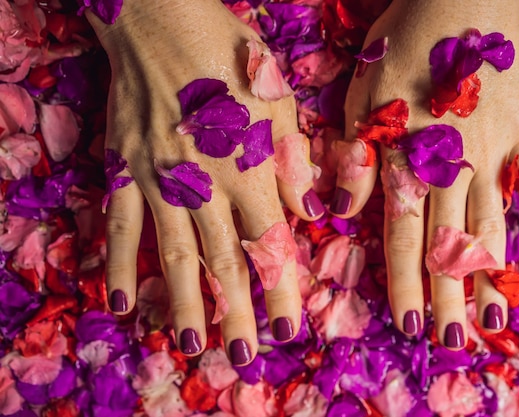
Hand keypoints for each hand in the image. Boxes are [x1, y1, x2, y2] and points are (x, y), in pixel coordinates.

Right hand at [88, 0, 319, 362]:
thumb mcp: (274, 96)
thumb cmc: (224, 50)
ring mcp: (157, 178)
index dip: (281, 287)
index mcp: (246, 164)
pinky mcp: (124, 168)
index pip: (269, 241)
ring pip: (172, 253)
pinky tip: (123, 303)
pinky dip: (120, 266)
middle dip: (236, 311)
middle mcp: (202, 180)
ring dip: (184, 303)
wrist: (156, 17)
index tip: (289, 328)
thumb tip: (309, 214)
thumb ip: (291, 160)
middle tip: (242, 356)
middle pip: (222, 259)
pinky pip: (121, 225)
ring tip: (192, 345)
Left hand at [331, 0, 518, 347]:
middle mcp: (453, 166)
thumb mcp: (361, 98)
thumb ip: (354, 159)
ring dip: (493, 274)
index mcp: (408, 158)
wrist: (457, 0)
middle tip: (453, 340)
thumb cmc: (400, 48)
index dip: (405, 281)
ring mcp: (495, 153)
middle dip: (449, 294)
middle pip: (448, 242)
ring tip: (496, 319)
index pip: (402, 235)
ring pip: (492, 225)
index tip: (412, 324)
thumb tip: (335, 213)